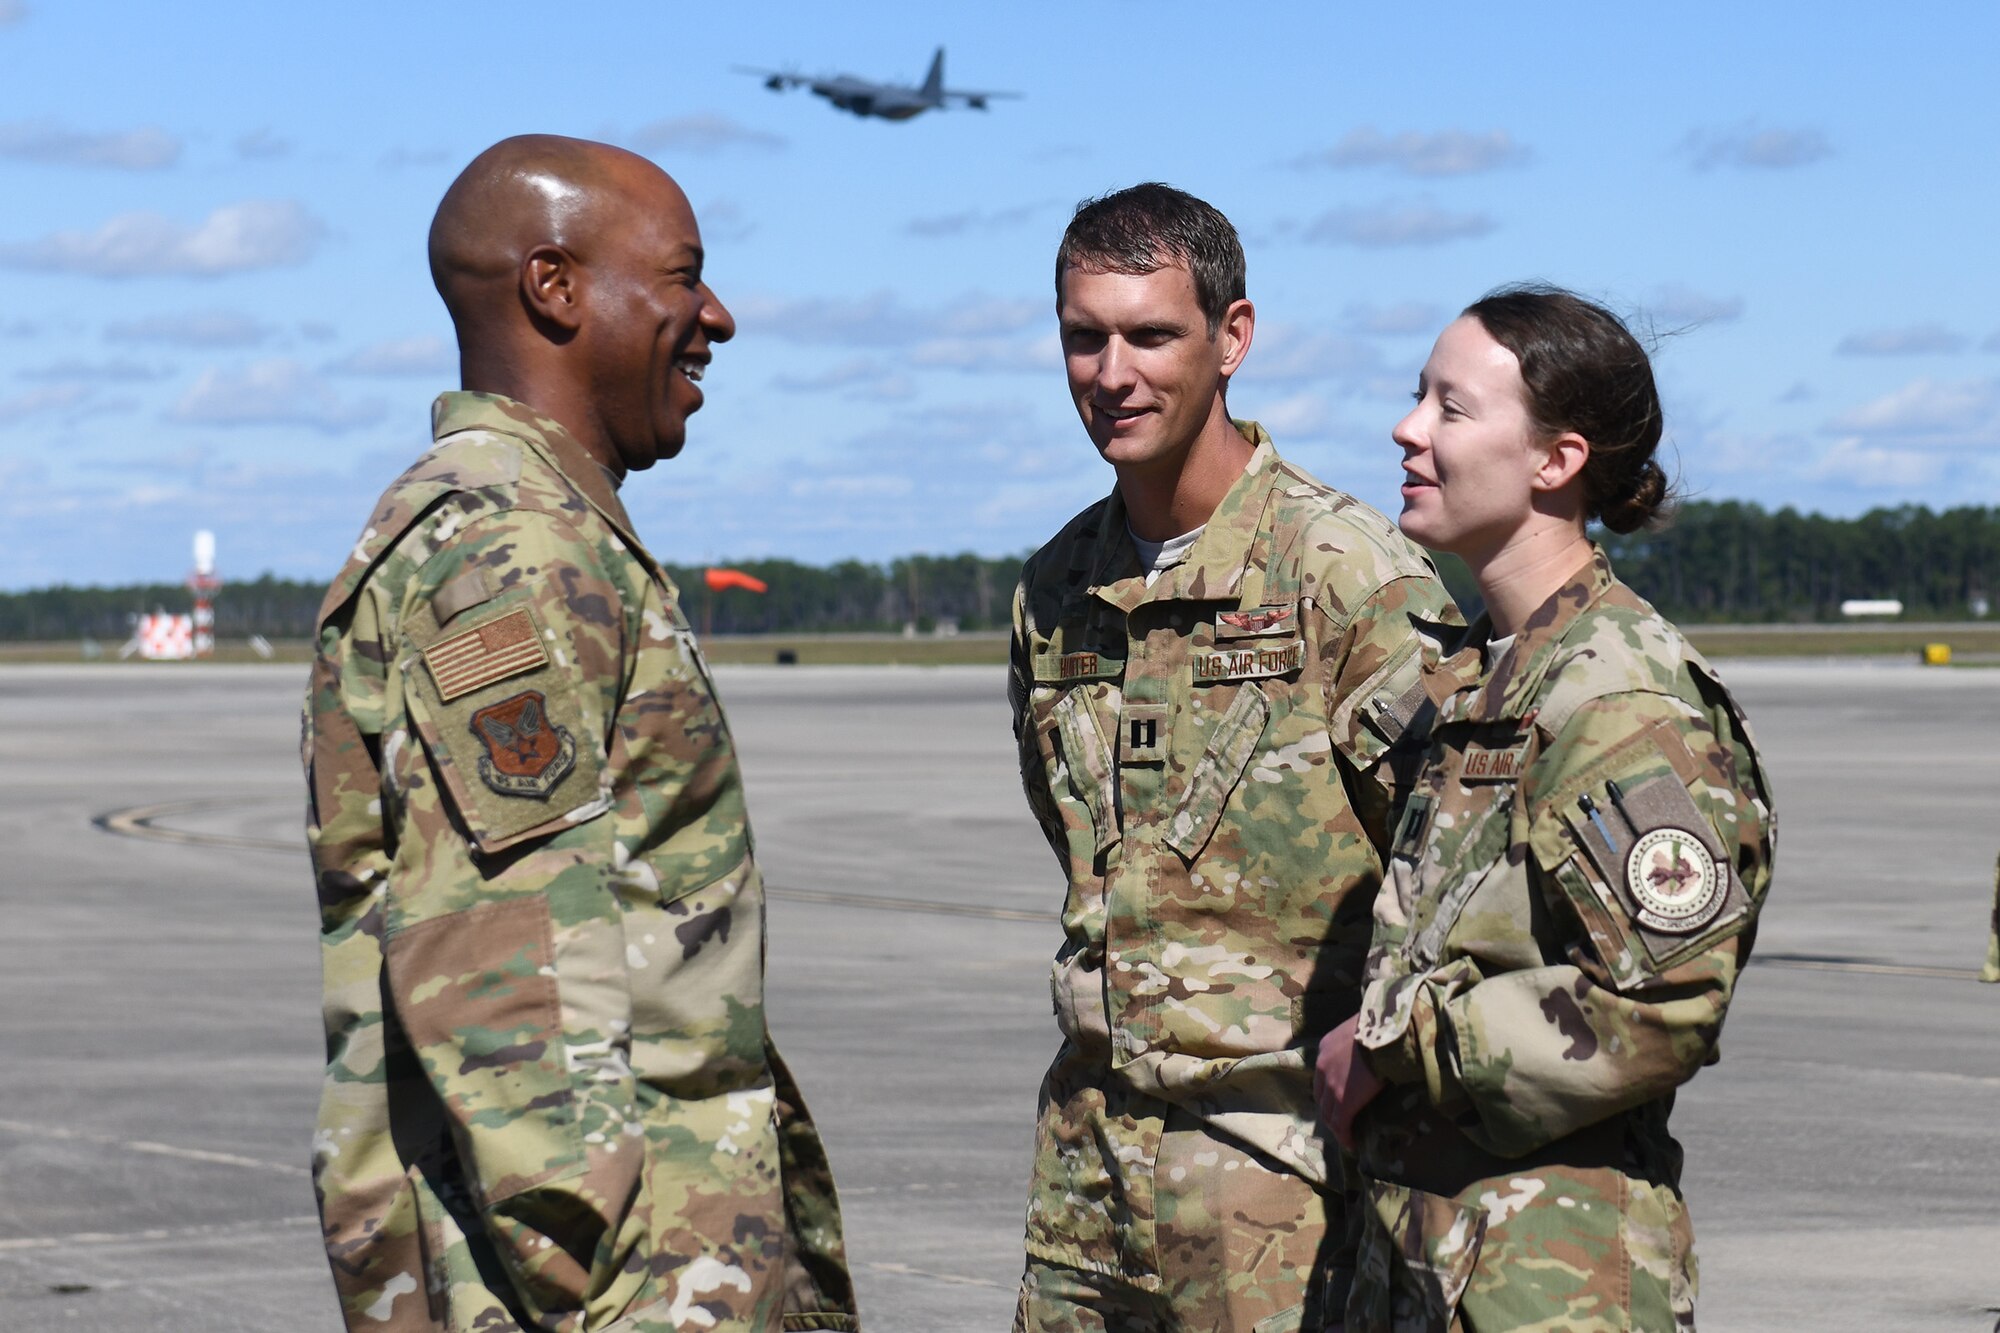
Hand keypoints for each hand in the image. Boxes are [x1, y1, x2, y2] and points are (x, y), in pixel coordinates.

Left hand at [1313, 1015, 1383, 1151]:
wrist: (1384, 1032)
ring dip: (1337, 1128)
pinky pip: (1341, 1124)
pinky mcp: (1345, 1101)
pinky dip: (1345, 1136)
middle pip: (1321, 1097)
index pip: (1322, 1075)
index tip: (1337, 1100)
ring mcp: (1332, 1086)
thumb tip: (1373, 1047)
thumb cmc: (1380, 1025)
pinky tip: (1352, 1144)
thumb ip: (1359, 1041)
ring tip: (1347, 1137)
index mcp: (1326, 1047)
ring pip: (1329, 1114)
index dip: (1328, 1090)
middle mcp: (1323, 1067)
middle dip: (1330, 1111)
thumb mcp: (1361, 1028)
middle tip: (1341, 1122)